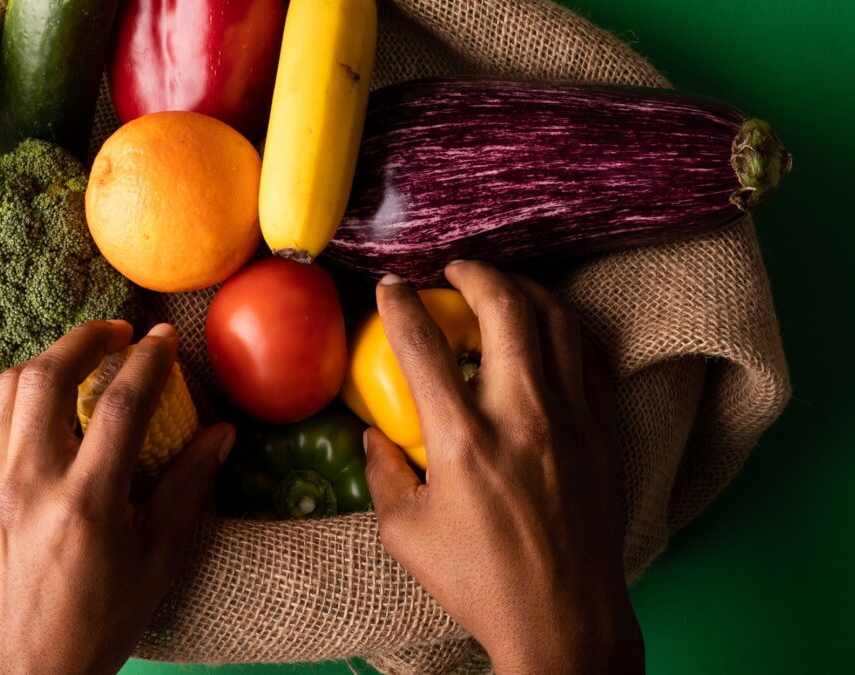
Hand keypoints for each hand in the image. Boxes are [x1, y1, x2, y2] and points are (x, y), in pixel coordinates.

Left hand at [0, 321, 234, 674]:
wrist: (22, 667)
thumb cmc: (99, 621)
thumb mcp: (158, 560)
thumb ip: (189, 489)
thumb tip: (221, 435)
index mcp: (87, 504)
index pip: (121, 406)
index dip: (149, 361)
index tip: (167, 339)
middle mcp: (33, 482)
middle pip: (50, 376)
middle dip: (89, 338)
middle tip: (122, 329)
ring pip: (15, 388)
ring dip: (54, 356)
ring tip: (90, 352)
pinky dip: (29, 388)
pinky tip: (56, 392)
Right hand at [364, 261, 643, 674]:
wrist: (565, 617)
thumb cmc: (480, 581)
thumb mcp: (406, 533)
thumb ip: (384, 474)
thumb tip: (374, 437)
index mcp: (464, 442)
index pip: (423, 347)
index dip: (400, 305)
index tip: (390, 287)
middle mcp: (522, 416)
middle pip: (504, 308)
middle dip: (474, 273)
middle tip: (455, 271)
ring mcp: (571, 418)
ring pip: (555, 319)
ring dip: (523, 290)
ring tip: (500, 288)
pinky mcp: (603, 428)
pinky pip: (588, 353)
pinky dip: (563, 326)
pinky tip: (546, 330)